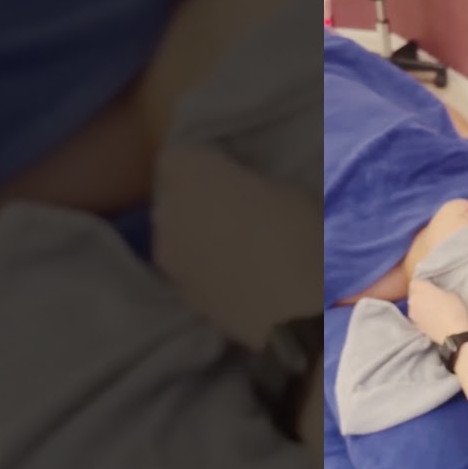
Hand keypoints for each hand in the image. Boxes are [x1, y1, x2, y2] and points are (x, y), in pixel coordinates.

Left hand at [153, 144, 320, 350]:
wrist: (299, 314)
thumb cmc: (302, 236)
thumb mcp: (285, 187)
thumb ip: (245, 181)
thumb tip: (238, 189)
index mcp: (188, 170)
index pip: (181, 154)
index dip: (207, 163)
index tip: (234, 174)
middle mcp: (165, 207)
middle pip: (174, 194)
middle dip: (198, 197)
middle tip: (238, 209)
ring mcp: (166, 253)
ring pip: (177, 232)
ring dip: (199, 233)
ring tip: (239, 246)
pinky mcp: (178, 290)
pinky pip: (188, 265)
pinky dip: (205, 265)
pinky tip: (238, 275)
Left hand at [408, 279, 467, 343]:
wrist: (453, 335)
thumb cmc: (454, 310)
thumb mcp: (451, 293)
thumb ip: (438, 291)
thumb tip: (434, 293)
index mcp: (420, 288)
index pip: (415, 282)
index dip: (423, 284)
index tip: (432, 287)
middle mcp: (412, 299)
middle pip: (413, 294)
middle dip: (420, 294)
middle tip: (433, 297)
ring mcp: (412, 314)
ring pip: (414, 305)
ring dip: (420, 306)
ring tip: (433, 309)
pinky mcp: (415, 325)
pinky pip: (417, 316)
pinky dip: (422, 316)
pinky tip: (432, 319)